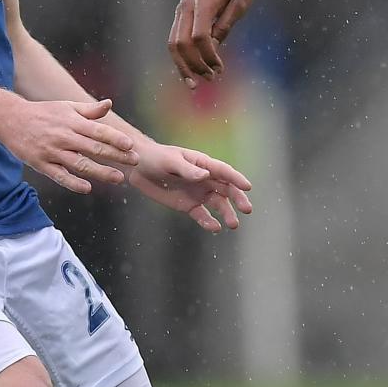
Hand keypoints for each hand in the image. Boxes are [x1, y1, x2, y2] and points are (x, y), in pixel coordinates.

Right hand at [0, 95, 138, 193]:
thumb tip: (109, 104)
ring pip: (80, 164)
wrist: (10, 119)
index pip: (98, 131)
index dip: (115, 139)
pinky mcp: (41, 164)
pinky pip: (60, 176)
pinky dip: (73, 183)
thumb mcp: (66, 107)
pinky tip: (88, 188)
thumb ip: (89, 110)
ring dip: (101, 172)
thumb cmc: (43, 113)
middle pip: (94, 148)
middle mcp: (64, 137)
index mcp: (72, 122)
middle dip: (116, 156)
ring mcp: (53, 152)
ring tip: (119, 178)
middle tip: (135, 161)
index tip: (131, 145)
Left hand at [129, 142, 254, 231]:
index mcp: (203, 164)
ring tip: (233, 225)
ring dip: (227, 213)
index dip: (237, 179)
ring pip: (218, 204)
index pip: (224, 171)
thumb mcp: (170, 161)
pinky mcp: (189, 205)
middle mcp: (205, 179)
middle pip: (227, 189)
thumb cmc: (156, 158)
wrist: (139, 168)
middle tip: (247, 209)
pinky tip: (215, 228)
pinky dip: (209, 222)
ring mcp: (198, 193)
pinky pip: (202, 215)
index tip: (248, 187)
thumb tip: (205, 176)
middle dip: (238, 199)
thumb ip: (188, 170)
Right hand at [170, 0, 257, 85]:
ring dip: (184, 65)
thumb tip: (212, 49)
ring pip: (173, 42)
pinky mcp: (182, 13)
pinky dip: (182, 55)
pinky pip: (176, 37)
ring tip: (196, 82)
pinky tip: (191, 69)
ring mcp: (182, 9)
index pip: (199, 36)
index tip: (220, 69)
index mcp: (203, 2)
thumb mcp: (240, 5)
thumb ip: (224, 26)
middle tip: (211, 79)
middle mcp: (186, 6)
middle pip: (180, 43)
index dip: (208, 56)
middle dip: (193, 65)